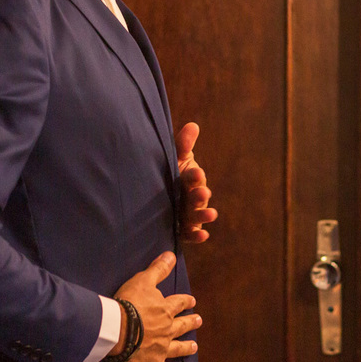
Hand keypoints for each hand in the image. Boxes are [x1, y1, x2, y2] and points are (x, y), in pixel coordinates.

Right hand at [111, 252, 199, 361]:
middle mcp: (167, 329)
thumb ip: (158, 269)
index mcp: (165, 310)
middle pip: (182, 325)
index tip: (192, 301)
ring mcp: (162, 348)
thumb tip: (172, 254)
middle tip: (199, 320)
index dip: (186, 301)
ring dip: (187, 347)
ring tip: (194, 346)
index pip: (179, 303)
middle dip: (191, 322)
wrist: (117, 330)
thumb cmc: (129, 303)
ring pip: (178, 348)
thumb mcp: (143, 280)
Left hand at [176, 123, 216, 243]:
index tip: (196, 173)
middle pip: (196, 197)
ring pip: (196, 215)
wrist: (149, 193)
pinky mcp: (181, 229)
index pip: (193, 177)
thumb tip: (193, 125)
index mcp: (189, 179)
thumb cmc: (166, 172)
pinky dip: (197, 235)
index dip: (195, 176)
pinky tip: (203, 236)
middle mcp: (190, 197)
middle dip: (200, 196)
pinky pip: (189, 233)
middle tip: (202, 193)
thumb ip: (182, 144)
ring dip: (204, 215)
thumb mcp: (173, 157)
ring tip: (211, 215)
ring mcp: (187, 213)